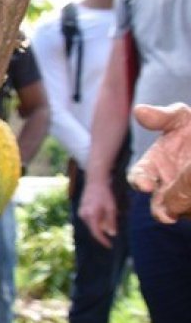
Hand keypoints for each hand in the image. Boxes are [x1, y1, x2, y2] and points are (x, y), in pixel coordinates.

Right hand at [78, 177, 117, 247]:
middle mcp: (83, 215)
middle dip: (102, 232)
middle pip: (93, 229)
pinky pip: (89, 219)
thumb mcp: (111, 208)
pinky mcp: (81, 209)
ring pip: (91, 224)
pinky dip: (96, 220)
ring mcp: (81, 212)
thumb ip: (111, 222)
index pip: (96, 232)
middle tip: (112, 231)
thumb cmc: (105, 194)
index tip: (110, 246)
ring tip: (109, 216)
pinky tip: (102, 213)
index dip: (103, 240)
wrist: (95, 181)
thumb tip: (112, 234)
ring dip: (100, 225)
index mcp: (91, 215)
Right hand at [129, 103, 190, 222]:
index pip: (139, 178)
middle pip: (160, 206)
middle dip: (164, 207)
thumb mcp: (181, 118)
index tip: (145, 185)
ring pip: (181, 208)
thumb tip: (138, 110)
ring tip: (190, 193)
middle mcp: (165, 187)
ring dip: (185, 204)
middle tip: (168, 211)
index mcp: (151, 168)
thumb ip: (162, 117)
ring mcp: (184, 200)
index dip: (140, 181)